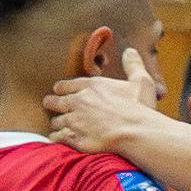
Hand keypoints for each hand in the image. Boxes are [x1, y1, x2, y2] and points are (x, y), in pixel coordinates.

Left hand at [46, 48, 161, 149]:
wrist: (136, 132)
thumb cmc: (139, 108)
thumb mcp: (141, 81)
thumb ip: (133, 65)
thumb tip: (130, 51)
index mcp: (91, 86)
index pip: (66, 85)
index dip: (61, 88)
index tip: (59, 90)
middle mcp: (79, 102)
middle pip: (55, 101)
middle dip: (52, 103)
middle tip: (49, 104)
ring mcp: (75, 121)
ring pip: (56, 121)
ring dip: (56, 123)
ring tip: (57, 125)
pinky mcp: (75, 139)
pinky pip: (58, 138)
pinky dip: (57, 138)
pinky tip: (59, 139)